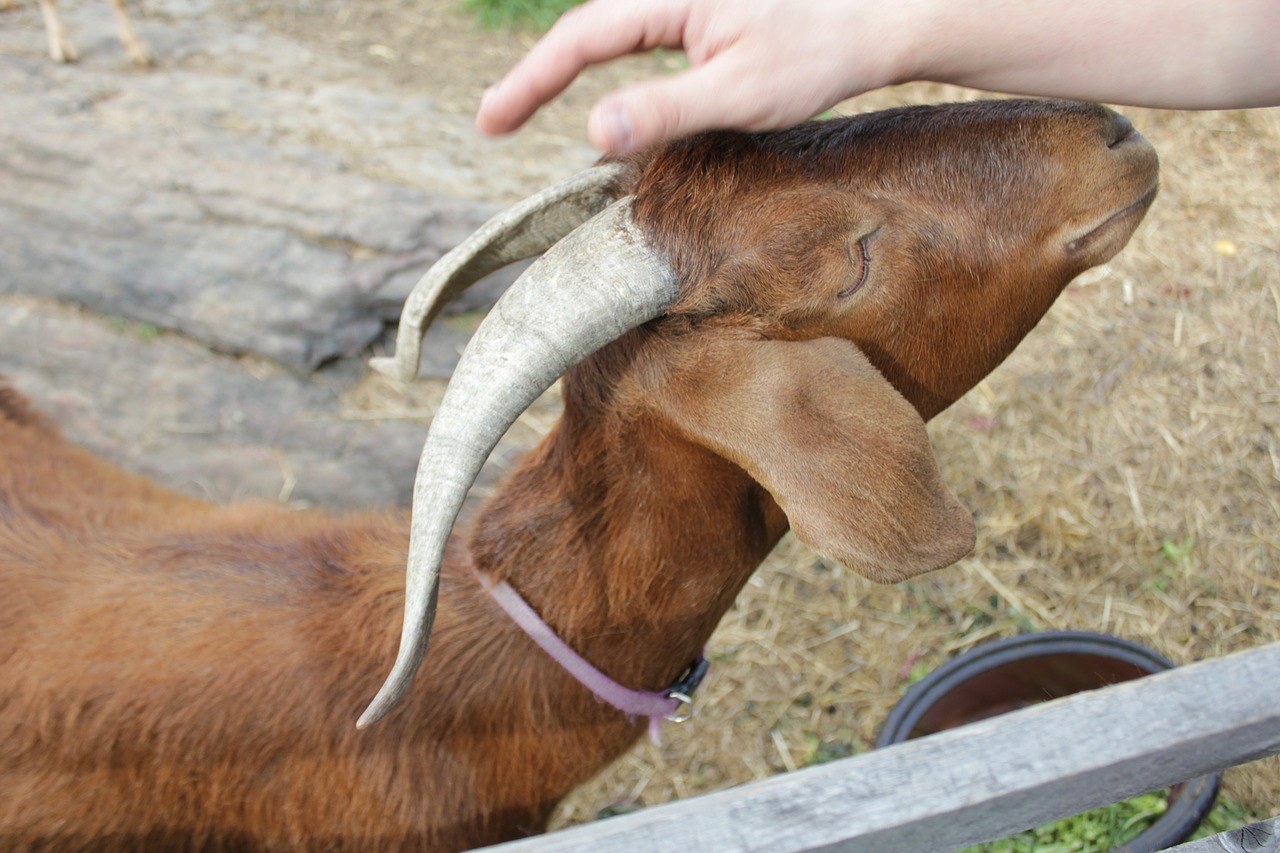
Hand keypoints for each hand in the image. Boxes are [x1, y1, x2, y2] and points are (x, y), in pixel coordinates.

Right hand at [475, 0, 911, 152]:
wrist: (877, 24)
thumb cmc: (818, 57)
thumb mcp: (741, 93)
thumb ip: (666, 110)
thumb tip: (593, 131)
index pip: (578, 38)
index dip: (527, 82)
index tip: (488, 123)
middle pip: (584, 29)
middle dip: (535, 74)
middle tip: (492, 120)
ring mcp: (686, 1)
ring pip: (609, 30)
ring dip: (563, 65)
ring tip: (523, 104)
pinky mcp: (702, 15)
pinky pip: (638, 35)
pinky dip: (604, 62)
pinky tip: (594, 91)